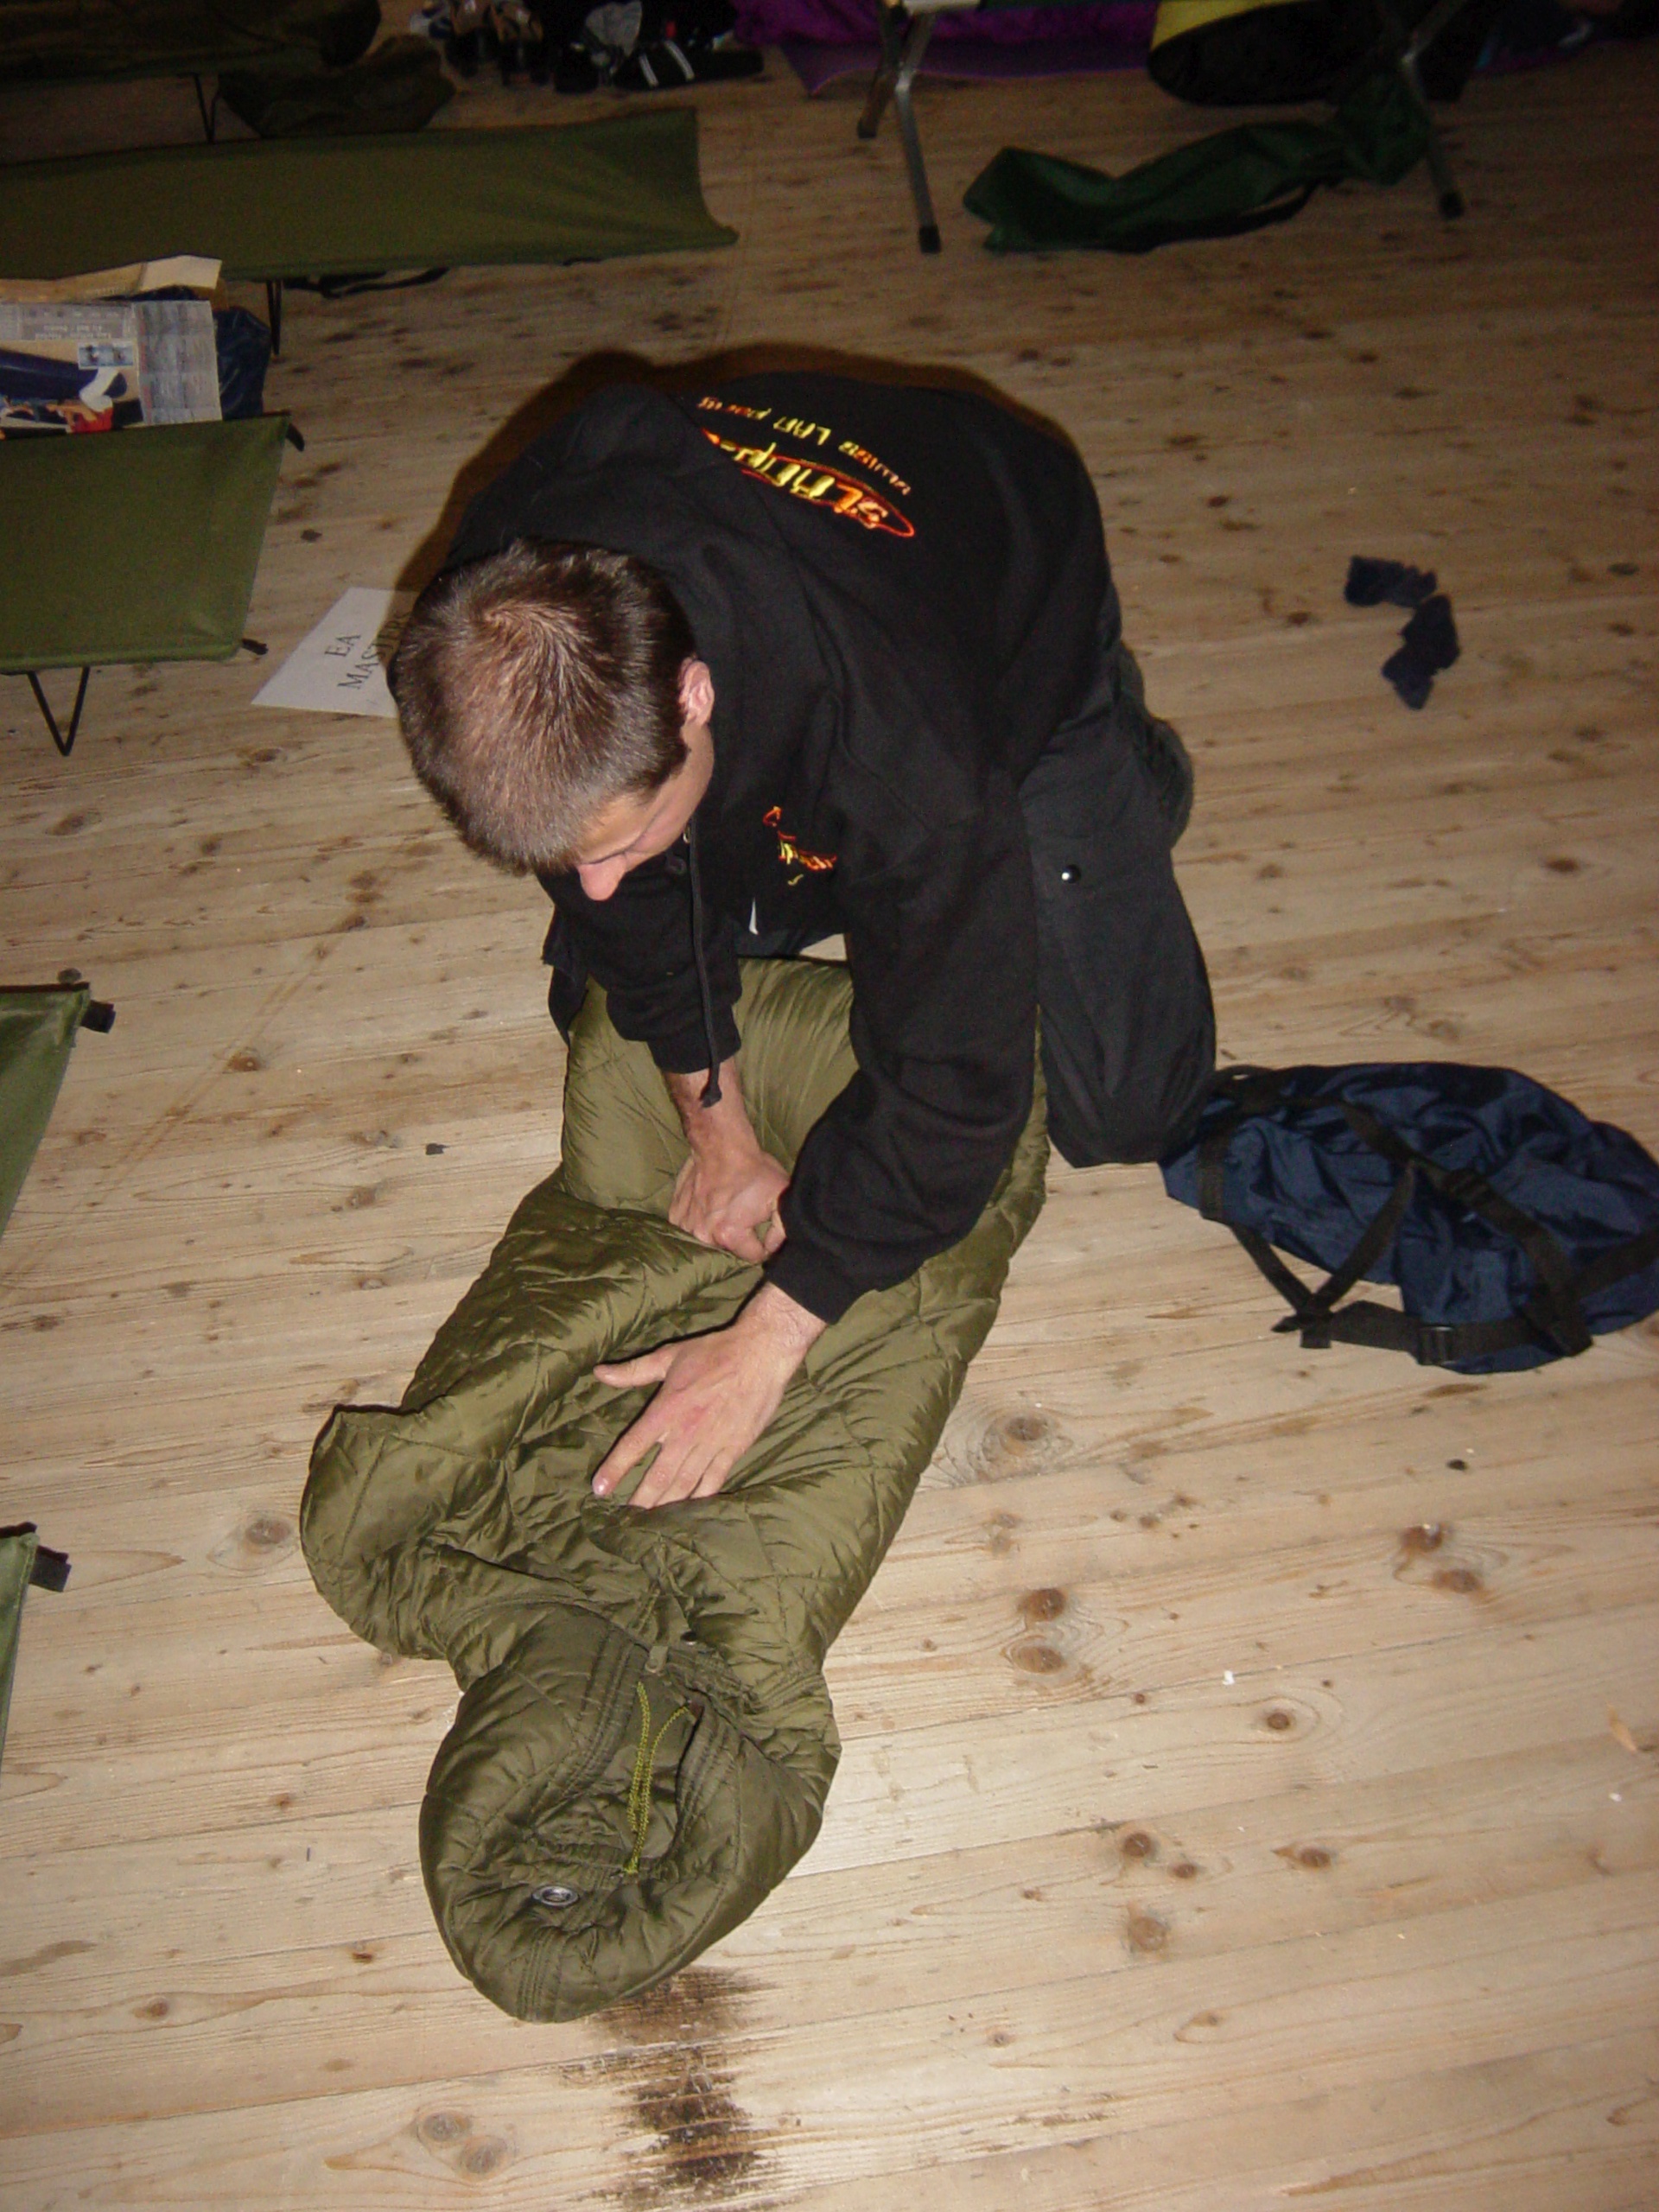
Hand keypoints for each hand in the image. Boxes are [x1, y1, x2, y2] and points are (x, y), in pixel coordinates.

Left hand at [591, 1286, 825, 1507]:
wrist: (761, 1354)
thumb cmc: (714, 1352)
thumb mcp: (669, 1357)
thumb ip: (633, 1371)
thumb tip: (599, 1373)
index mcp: (667, 1409)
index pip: (633, 1445)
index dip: (614, 1469)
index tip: (599, 1488)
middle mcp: (686, 1432)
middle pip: (658, 1475)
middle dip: (641, 1499)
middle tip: (627, 1518)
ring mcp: (711, 1443)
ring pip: (684, 1483)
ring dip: (666, 1503)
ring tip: (651, 1520)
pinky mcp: (734, 1449)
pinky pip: (714, 1480)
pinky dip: (700, 1497)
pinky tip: (690, 1510)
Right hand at [665, 1059, 789, 1263]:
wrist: (721, 1144)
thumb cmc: (753, 1170)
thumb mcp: (780, 1196)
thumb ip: (782, 1229)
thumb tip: (772, 1248)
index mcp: (729, 1234)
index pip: (753, 1255)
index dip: (763, 1244)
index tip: (762, 1228)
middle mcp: (703, 1234)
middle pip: (729, 1249)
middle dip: (739, 1237)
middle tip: (743, 1213)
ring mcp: (686, 1224)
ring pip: (708, 1239)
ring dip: (717, 1229)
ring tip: (726, 1207)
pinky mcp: (676, 1214)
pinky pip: (691, 1227)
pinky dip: (700, 1220)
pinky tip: (709, 1204)